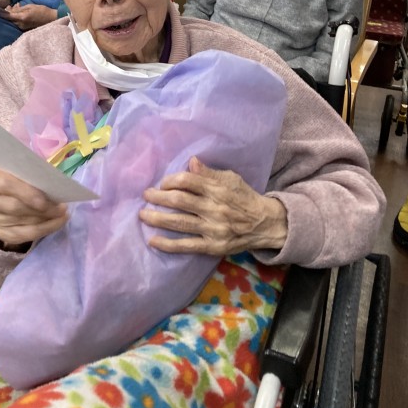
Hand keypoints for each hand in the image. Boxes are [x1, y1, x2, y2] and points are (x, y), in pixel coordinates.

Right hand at [0, 168, 67, 248]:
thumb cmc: (21, 180)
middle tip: (61, 208)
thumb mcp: (25, 172)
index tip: (44, 200)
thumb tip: (54, 184)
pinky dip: (42, 230)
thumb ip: (34, 175)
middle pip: (13, 207)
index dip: (25, 193)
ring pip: (19, 223)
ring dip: (44, 220)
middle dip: (40, 209)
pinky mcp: (0, 233)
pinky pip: (22, 235)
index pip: (4, 184)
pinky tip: (56, 223)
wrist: (10, 196)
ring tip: (62, 215)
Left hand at [7, 3, 57, 30]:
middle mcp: (21, 24)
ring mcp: (23, 27)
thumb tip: (10, 10)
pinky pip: (18, 22)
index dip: (2, 13)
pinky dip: (17, 17)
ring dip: (13, 14)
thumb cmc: (42, 10)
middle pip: (10, 19)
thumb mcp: (30, 6)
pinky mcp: (25, 28)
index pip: (8, 16)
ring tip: (17, 6)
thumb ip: (19, 9)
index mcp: (22, 18)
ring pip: (14, 20)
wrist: (51, 18)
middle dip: (9, 12)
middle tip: (10, 5)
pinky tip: (20, 11)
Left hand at [139, 157, 287, 255]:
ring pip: (179, 223)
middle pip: (179, 201)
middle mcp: (214, 208)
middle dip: (158, 197)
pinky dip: (167, 244)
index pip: (188, 181)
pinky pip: (186, 246)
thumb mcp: (231, 178)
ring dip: (157, 218)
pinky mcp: (212, 247)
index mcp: (218, 189)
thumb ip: (210, 172)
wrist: (264, 224)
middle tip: (146, 195)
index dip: (171, 180)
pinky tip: (152, 240)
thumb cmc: (244, 197)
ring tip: (142, 214)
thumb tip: (192, 161)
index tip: (163, 183)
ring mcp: (213, 229)